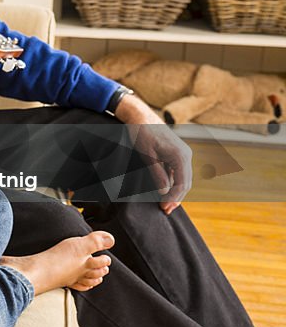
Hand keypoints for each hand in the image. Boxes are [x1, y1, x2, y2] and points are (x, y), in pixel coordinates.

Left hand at [115, 94, 192, 213]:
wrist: (141, 116)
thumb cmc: (142, 133)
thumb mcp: (147, 155)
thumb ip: (157, 174)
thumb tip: (164, 192)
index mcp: (181, 156)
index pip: (182, 183)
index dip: (174, 198)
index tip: (164, 208)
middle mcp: (186, 155)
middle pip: (185, 182)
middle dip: (176, 198)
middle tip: (164, 210)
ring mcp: (183, 154)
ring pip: (183, 178)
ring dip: (175, 191)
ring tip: (165, 204)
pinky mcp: (177, 153)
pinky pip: (178, 172)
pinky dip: (173, 182)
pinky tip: (165, 191)